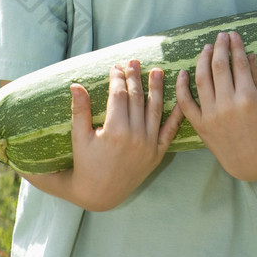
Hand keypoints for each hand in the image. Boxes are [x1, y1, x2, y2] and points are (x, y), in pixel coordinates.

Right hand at [23, 61, 183, 210]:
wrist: (99, 195)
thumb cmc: (85, 164)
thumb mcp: (79, 138)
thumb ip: (80, 110)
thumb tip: (75, 84)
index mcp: (115, 131)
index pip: (119, 95)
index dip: (117, 78)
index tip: (116, 66)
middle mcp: (135, 137)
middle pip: (137, 98)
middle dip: (135, 78)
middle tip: (134, 62)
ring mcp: (148, 146)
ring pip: (155, 110)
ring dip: (156, 89)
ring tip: (157, 71)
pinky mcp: (156, 155)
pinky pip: (169, 132)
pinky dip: (176, 116)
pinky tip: (180, 100)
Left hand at [175, 31, 256, 180]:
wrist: (254, 163)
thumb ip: (256, 79)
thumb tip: (249, 54)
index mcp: (248, 99)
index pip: (238, 64)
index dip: (235, 47)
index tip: (234, 35)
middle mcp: (228, 105)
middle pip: (219, 67)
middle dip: (219, 47)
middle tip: (220, 36)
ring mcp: (212, 115)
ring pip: (201, 79)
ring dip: (202, 60)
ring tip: (206, 48)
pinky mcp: (200, 126)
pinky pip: (186, 102)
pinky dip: (181, 86)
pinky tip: (183, 72)